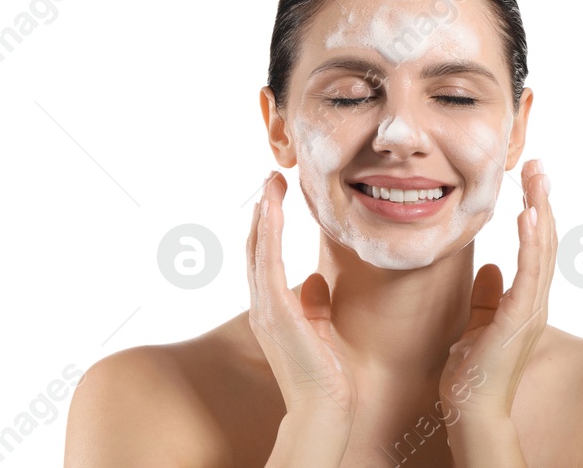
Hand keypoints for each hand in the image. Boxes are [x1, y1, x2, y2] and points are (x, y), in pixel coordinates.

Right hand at [246, 171, 356, 419]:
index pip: (266, 257)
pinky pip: (268, 262)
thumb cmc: (325, 371)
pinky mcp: (276, 311)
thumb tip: (314, 280)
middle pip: (257, 246)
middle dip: (264, 210)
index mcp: (273, 307)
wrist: (324, 404)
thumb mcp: (320, 327)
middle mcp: (263, 304)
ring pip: (259, 248)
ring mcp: (266, 307)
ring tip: (272, 182)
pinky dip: (269, 232)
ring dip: (265, 212)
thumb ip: (314, 303)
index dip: (270, 225)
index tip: (277, 195)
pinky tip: (274, 209)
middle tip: (272, 177)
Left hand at [439, 159, 556, 421]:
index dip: (537, 213)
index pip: (536, 248)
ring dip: (541, 211)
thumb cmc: (471, 375)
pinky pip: (529, 273)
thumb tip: (490, 268)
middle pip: (546, 241)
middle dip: (543, 201)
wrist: (471, 411)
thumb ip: (486, 297)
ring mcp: (531, 310)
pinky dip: (530, 242)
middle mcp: (535, 302)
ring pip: (542, 250)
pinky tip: (527, 216)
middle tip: (539, 167)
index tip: (531, 182)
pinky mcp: (519, 318)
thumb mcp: (477, 326)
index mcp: (526, 301)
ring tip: (537, 179)